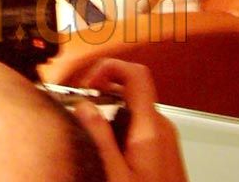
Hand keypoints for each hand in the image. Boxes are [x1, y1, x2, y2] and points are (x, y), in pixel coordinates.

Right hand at [74, 59, 187, 181]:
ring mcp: (163, 137)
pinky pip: (135, 124)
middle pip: (128, 90)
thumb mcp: (114, 175)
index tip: (86, 83)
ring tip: (84, 131)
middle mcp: (161, 126)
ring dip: (105, 113)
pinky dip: (115, 126)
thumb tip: (84, 105)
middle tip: (76, 109)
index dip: (108, 68)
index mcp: (150, 128)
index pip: (136, 75)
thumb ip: (98, 137)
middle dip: (99, 94)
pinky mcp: (161, 148)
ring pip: (130, 108)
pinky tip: (101, 146)